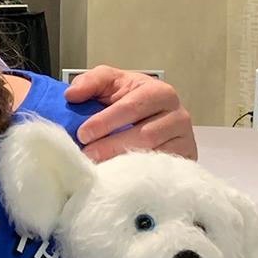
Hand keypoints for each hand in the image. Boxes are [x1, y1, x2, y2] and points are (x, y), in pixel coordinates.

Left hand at [65, 66, 195, 161]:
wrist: (153, 118)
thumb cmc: (129, 99)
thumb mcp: (110, 82)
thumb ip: (91, 81)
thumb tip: (71, 94)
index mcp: (159, 91)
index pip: (132, 107)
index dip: (105, 121)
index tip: (83, 133)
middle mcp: (178, 115)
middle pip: (144, 135)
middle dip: (110, 146)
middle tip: (86, 155)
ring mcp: (184, 140)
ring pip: (153, 155)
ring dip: (121, 162)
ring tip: (97, 166)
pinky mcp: (186, 160)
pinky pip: (162, 171)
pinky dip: (138, 174)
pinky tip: (118, 176)